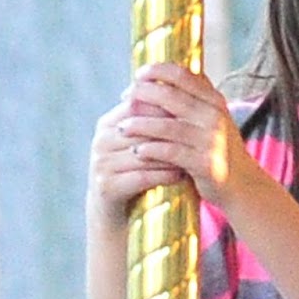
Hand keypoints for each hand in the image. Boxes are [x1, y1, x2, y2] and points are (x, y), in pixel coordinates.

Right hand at [85, 75, 188, 232]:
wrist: (115, 209)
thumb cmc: (136, 169)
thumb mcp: (141, 142)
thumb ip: (154, 119)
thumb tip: (185, 88)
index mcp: (108, 123)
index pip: (136, 104)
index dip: (163, 105)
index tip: (192, 108)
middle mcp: (101, 140)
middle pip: (139, 127)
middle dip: (169, 128)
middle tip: (197, 129)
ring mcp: (102, 164)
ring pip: (142, 153)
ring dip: (170, 153)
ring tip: (194, 153)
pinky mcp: (107, 187)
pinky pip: (140, 177)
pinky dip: (163, 175)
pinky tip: (182, 174)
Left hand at [114, 62, 260, 212]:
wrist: (243, 185)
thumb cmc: (220, 150)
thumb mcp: (214, 119)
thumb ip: (195, 99)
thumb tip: (166, 76)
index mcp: (215, 101)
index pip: (183, 75)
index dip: (158, 71)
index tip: (138, 74)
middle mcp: (215, 117)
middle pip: (171, 97)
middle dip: (142, 95)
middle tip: (124, 99)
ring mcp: (211, 140)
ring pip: (167, 126)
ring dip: (140, 125)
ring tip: (121, 127)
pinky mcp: (204, 164)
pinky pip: (170, 153)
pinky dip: (151, 150)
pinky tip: (137, 151)